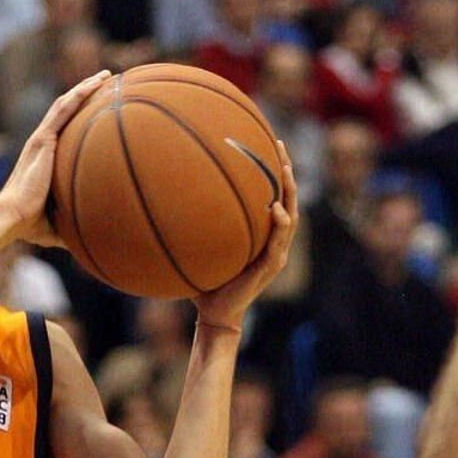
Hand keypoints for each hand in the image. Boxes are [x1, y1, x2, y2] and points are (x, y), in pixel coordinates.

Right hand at [0, 70, 111, 245]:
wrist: (12, 217)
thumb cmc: (29, 224)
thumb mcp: (56, 222)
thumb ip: (72, 225)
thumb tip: (91, 242)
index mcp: (43, 158)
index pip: (64, 129)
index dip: (80, 115)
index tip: (98, 107)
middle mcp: (41, 143)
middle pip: (67, 111)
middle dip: (86, 95)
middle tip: (107, 84)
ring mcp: (41, 139)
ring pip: (66, 104)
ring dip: (86, 88)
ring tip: (108, 76)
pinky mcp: (43, 139)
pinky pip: (64, 109)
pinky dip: (80, 94)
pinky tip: (97, 84)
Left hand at [193, 138, 296, 334]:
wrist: (214, 313)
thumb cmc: (206, 282)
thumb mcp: (202, 249)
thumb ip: (196, 228)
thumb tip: (166, 201)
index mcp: (262, 234)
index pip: (274, 196)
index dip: (274, 172)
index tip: (268, 143)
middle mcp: (273, 241)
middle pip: (288, 199)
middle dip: (286, 171)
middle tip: (280, 144)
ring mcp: (275, 254)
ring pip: (291, 217)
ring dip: (290, 193)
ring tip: (286, 170)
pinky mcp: (270, 267)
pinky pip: (278, 243)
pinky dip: (280, 225)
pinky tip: (277, 210)